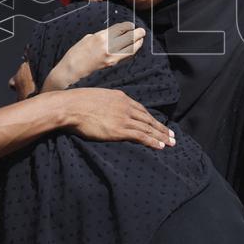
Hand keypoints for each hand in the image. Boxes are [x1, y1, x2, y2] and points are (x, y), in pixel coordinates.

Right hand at [42, 22, 145, 90]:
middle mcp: (108, 46)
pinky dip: (131, 52)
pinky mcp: (111, 64)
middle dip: (137, 34)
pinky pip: (125, 56)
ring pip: (130, 48)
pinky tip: (133, 49)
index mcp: (101, 36)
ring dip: (137, 43)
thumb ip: (101, 35)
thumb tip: (112, 34)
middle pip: (128, 38)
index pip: (120, 29)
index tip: (132, 25)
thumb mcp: (88, 38)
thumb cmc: (77, 53)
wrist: (72, 70)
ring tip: (141, 40)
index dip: (128, 26)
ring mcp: (111, 56)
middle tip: (142, 31)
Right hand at [58, 87, 175, 148]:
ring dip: (161, 136)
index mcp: (120, 97)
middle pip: (148, 119)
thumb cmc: (77, 103)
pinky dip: (152, 141)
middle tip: (172, 135)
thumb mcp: (96, 97)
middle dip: (161, 128)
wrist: (71, 106)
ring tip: (171, 142)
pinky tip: (160, 146)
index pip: (141, 109)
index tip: (158, 124)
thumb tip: (105, 110)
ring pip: (148, 128)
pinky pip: (141, 136)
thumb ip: (106, 103)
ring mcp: (123, 118)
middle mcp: (125, 107)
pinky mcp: (119, 130)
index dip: (151, 118)